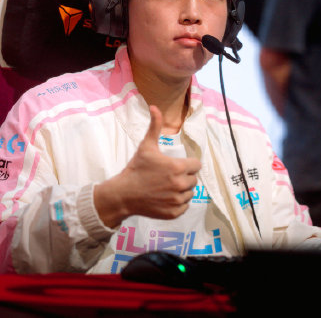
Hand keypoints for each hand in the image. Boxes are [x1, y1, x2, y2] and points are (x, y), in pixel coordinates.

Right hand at [94, 105, 200, 226]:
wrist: (123, 194)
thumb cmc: (136, 169)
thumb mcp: (146, 146)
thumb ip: (154, 126)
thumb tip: (154, 106)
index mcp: (177, 168)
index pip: (196, 165)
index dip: (188, 164)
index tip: (177, 165)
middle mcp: (180, 184)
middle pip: (194, 179)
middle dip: (184, 176)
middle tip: (169, 176)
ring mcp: (177, 200)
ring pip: (190, 193)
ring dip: (182, 190)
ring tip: (167, 187)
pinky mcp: (174, 213)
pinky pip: (184, 206)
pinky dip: (177, 203)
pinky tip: (165, 198)